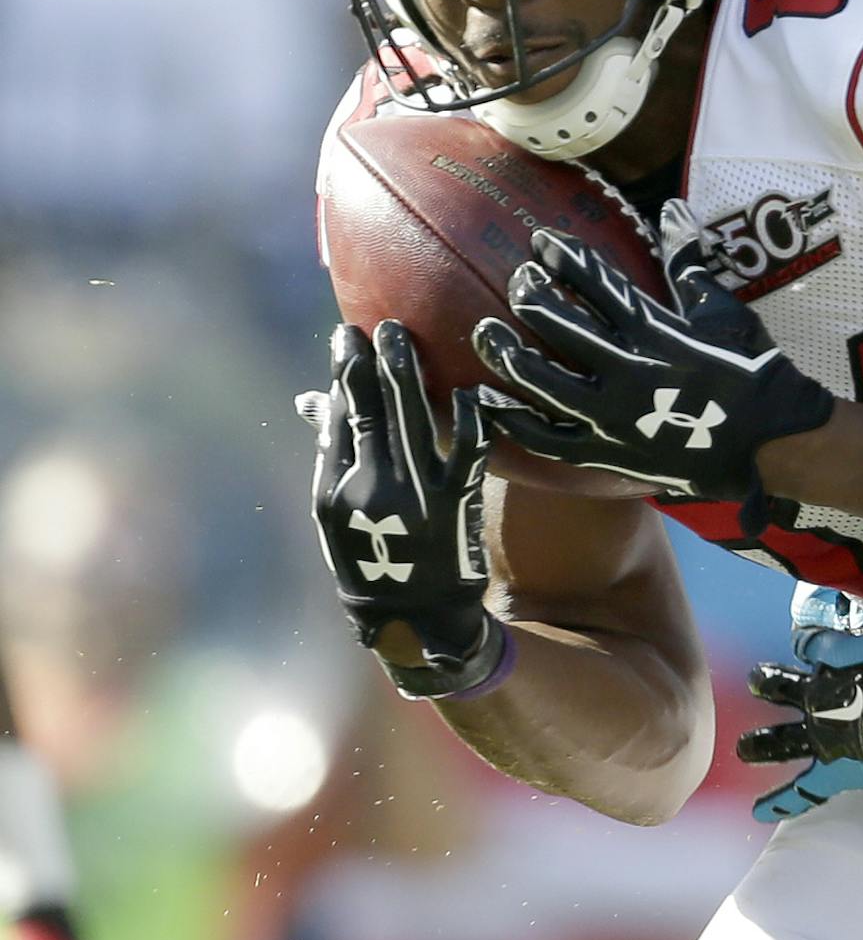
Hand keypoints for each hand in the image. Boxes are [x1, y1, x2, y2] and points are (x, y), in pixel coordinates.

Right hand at [295, 321, 491, 667]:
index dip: (344, 374)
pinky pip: (465, 452)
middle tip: (378, 326)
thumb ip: (332, 452)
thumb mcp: (336, 512)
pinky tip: (470, 391)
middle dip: (372, 364)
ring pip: (411, 422)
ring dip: (408, 375)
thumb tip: (314, 397)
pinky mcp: (456, 502)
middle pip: (371, 412)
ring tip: (404, 339)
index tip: (347, 335)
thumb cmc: (372, 554)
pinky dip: (468, 419)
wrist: (415, 614)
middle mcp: (372, 488)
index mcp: (337, 489)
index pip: (339, 419)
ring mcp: (416, 494)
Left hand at [473, 199, 833, 516]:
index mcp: (656, 330)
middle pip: (560, 326)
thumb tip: (671, 209)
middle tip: (518, 282)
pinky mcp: (609, 453)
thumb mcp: (723, 311)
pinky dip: (516, 422)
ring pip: (543, 382)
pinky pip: (550, 439)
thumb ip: (689, 261)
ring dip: (510, 354)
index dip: (563, 258)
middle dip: (531, 297)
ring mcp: (614, 416)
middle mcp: (627, 370)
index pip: (597, 283)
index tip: (540, 241)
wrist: (770, 442)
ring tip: (486, 333)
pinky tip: (490, 402)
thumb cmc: (752, 372)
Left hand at [737, 592, 862, 821]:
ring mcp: (822, 736)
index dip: (809, 642)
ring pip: (779, 741)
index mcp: (835, 659)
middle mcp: (819, 697)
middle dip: (766, 683)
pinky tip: (759, 811)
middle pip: (778, 686)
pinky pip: (804, 791)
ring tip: (743, 749)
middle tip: (755, 680)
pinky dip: (782, 802)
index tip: (809, 643)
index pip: (811, 643)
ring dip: (759, 744)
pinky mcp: (833, 771)